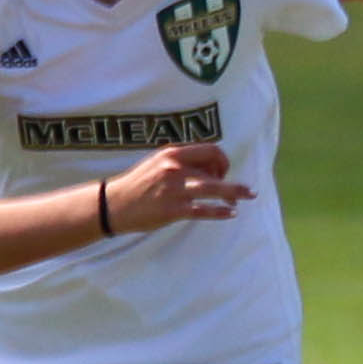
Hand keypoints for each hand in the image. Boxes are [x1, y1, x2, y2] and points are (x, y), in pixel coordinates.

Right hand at [107, 144, 250, 231]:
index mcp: (172, 154)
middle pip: (216, 168)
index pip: (211, 150)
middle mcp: (174, 168)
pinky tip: (231, 213)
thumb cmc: (139, 184)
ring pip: (214, 188)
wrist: (113, 204)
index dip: (222, 161)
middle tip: (238, 191)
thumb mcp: (159, 163)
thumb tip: (211, 165)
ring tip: (249, 196)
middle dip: (230, 178)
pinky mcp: (173, 209)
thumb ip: (182, 161)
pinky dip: (221, 211)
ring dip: (235, 192)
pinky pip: (204, 210)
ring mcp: (174, 189)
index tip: (221, 173)